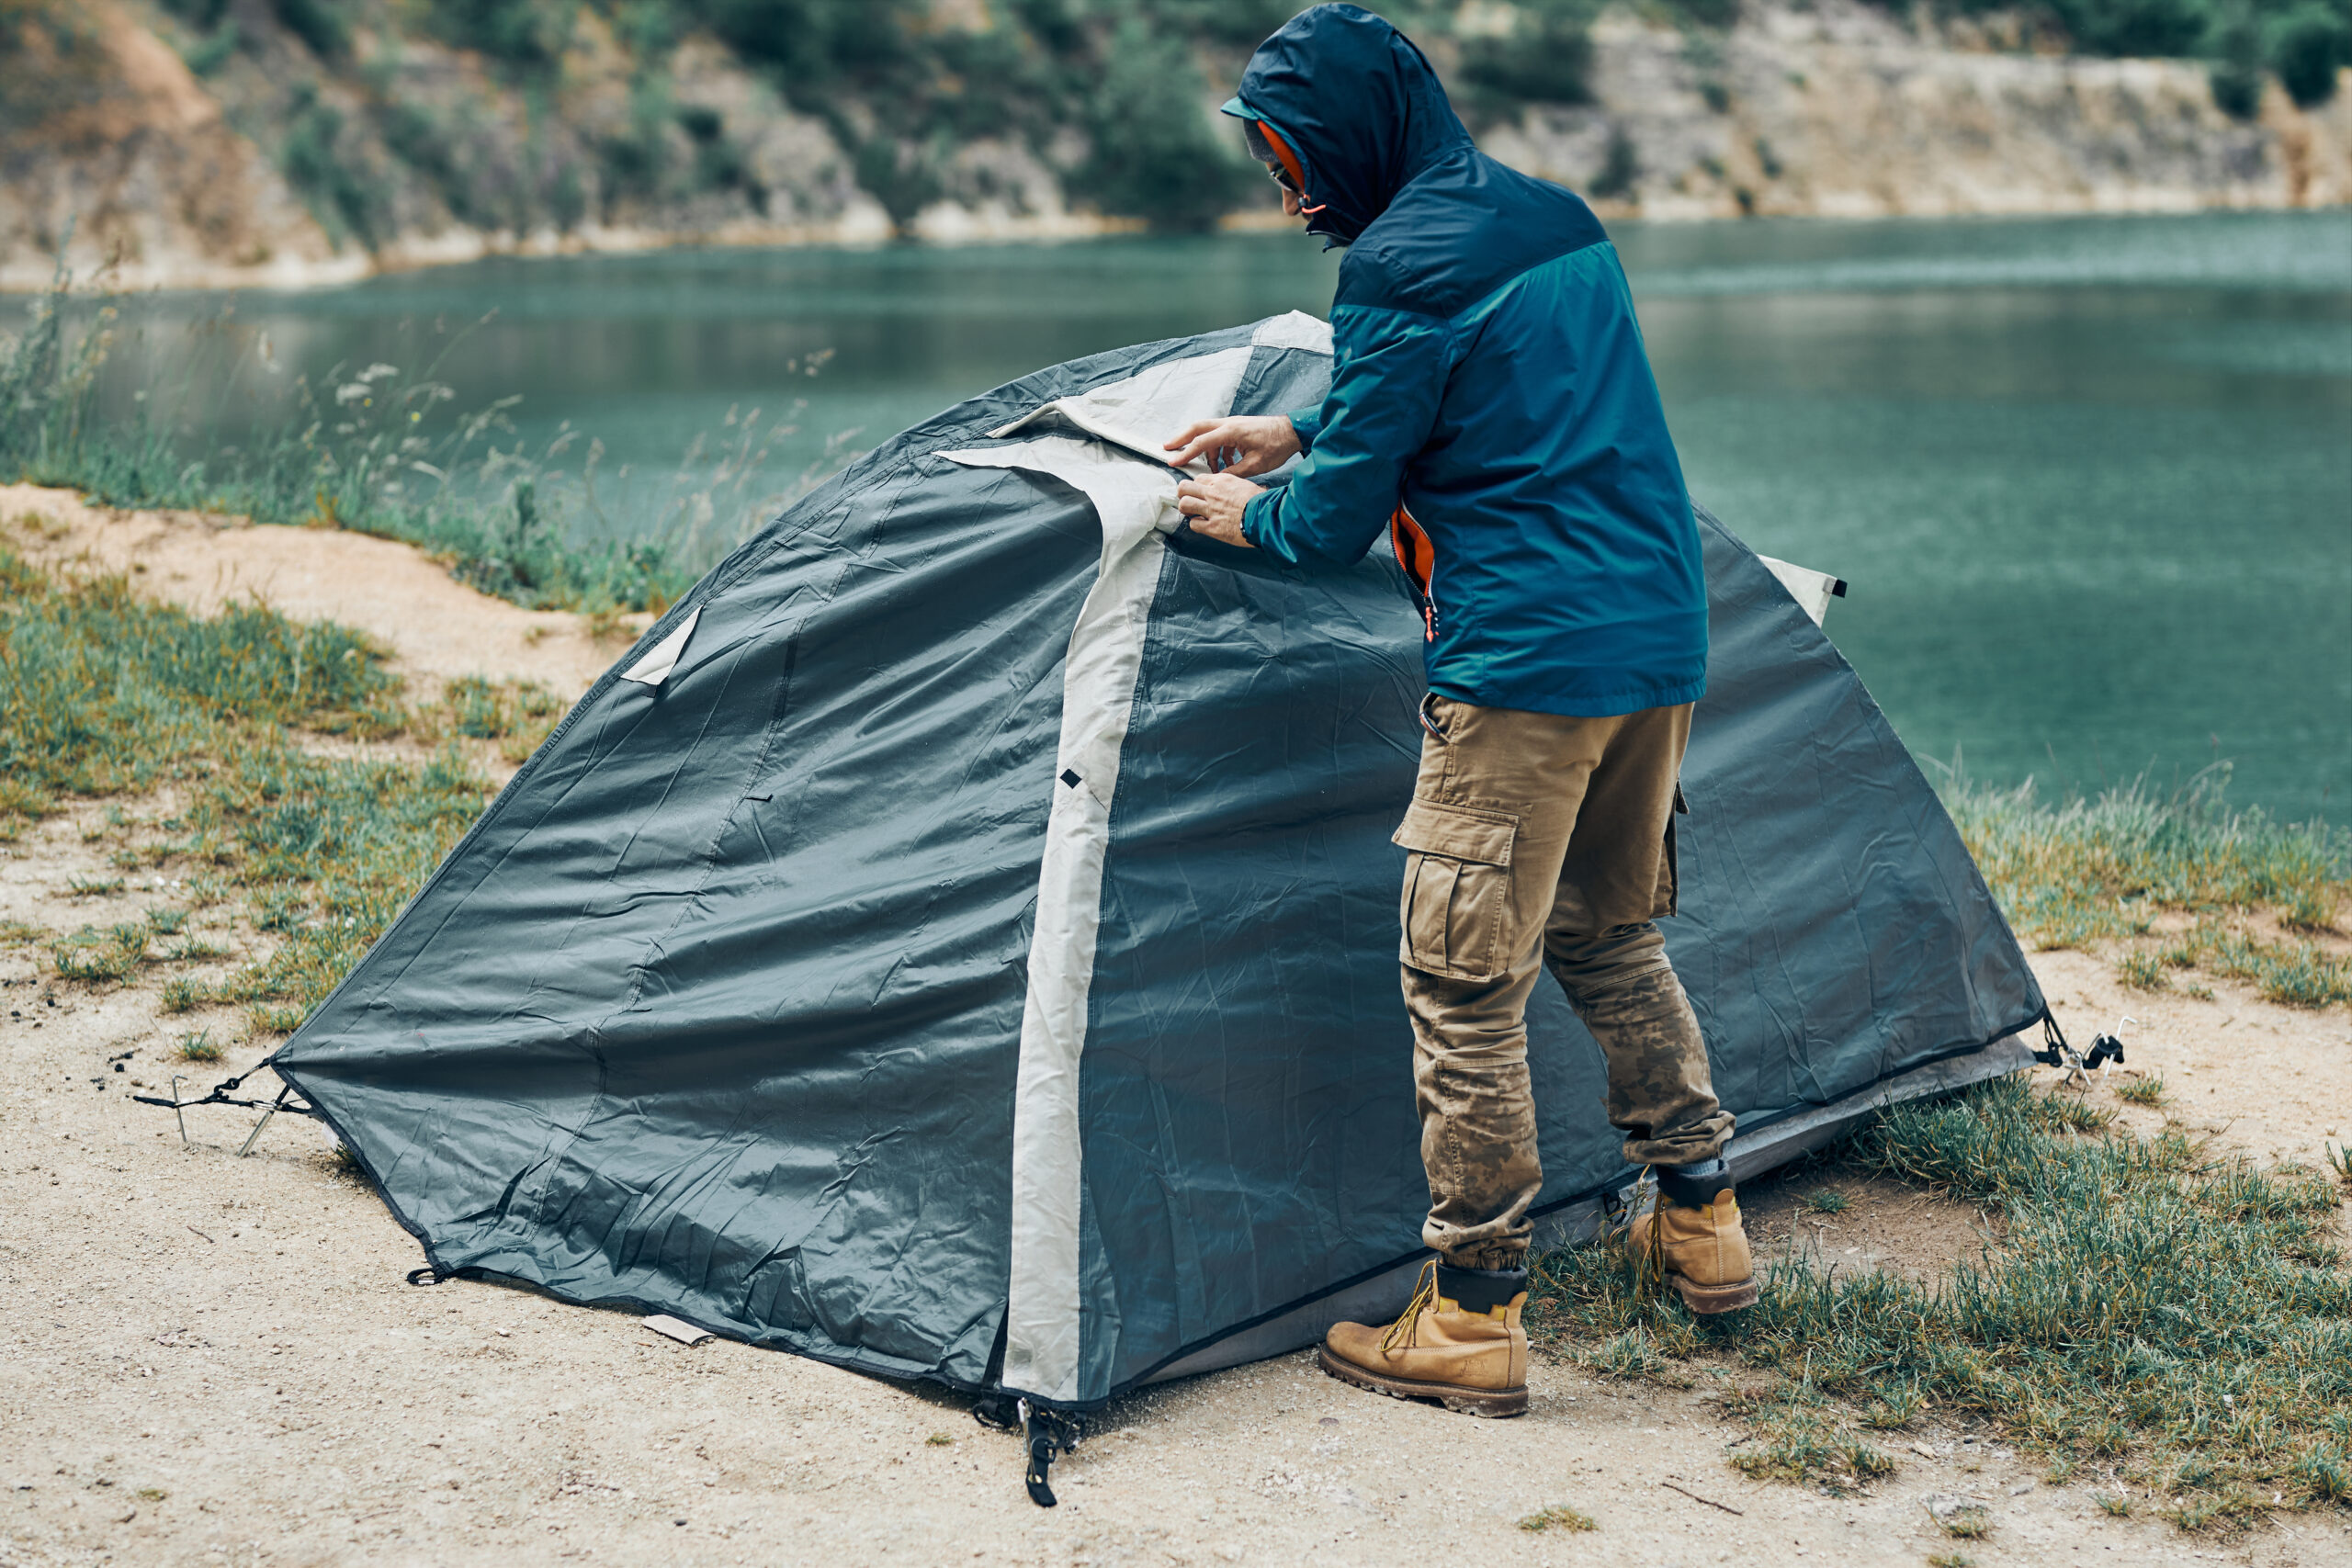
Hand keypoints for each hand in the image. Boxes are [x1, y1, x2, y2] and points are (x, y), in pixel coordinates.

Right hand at [1162, 414, 1300, 477]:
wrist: (1292, 432)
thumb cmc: (1277, 445)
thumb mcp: (1255, 465)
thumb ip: (1234, 472)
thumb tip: (1218, 480)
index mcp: (1231, 431)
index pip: (1202, 442)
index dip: (1185, 453)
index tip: (1173, 461)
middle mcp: (1229, 424)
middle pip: (1198, 428)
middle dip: (1181, 439)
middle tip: (1167, 448)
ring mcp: (1233, 424)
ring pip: (1208, 434)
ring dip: (1204, 451)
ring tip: (1206, 469)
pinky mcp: (1237, 428)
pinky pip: (1220, 438)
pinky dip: (1217, 451)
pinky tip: (1224, 465)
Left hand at [1174, 472, 1261, 547]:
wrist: (1266, 517)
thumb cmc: (1262, 502)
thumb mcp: (1248, 485)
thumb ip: (1235, 485)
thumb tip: (1239, 488)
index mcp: (1223, 481)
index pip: (1199, 478)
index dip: (1196, 486)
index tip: (1199, 492)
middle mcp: (1213, 493)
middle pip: (1184, 487)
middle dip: (1183, 494)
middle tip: (1188, 500)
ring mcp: (1211, 510)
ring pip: (1184, 504)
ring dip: (1186, 509)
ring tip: (1192, 513)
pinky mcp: (1212, 527)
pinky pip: (1193, 524)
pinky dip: (1196, 525)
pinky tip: (1203, 525)